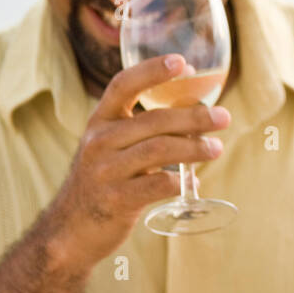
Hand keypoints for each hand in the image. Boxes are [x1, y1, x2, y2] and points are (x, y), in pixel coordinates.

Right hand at [42, 54, 229, 273]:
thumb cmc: (103, 180)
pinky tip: (193, 183)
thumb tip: (200, 114)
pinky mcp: (116, 200)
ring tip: (217, 148)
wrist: (70, 230)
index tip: (182, 62)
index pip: (124, 85)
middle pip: (155, 120)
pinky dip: (181, 181)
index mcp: (100, 121)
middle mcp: (99, 141)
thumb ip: (144, 129)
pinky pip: (158, 184)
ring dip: (195, 148)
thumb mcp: (111, 147)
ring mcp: (106, 171)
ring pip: (160, 149)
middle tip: (224, 118)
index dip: (152, 71)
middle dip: (194, 117)